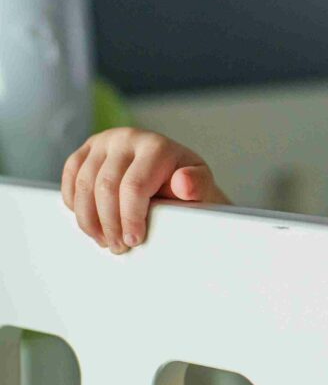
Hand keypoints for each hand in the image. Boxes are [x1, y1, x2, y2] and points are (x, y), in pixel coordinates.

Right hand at [61, 127, 229, 253]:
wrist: (171, 172)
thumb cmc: (185, 182)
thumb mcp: (200, 185)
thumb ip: (196, 185)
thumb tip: (184, 184)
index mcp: (156, 146)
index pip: (134, 186)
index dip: (130, 218)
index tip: (133, 240)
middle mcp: (127, 138)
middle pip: (105, 187)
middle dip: (109, 223)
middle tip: (119, 246)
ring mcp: (103, 142)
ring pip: (83, 186)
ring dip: (90, 220)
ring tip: (105, 239)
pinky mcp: (86, 150)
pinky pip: (70, 178)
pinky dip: (75, 204)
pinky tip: (91, 220)